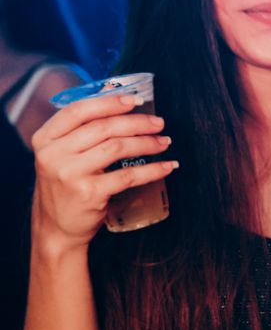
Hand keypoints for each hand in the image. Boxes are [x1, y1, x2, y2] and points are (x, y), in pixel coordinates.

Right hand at [31, 93, 177, 248]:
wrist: (56, 229)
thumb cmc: (64, 188)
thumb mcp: (59, 156)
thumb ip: (78, 132)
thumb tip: (115, 101)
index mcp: (45, 139)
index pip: (78, 111)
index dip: (109, 102)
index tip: (135, 100)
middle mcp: (54, 154)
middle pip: (103, 127)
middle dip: (136, 122)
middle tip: (158, 122)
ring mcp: (70, 174)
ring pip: (117, 148)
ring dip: (146, 142)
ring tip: (164, 142)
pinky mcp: (89, 193)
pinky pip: (128, 175)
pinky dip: (151, 169)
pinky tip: (166, 166)